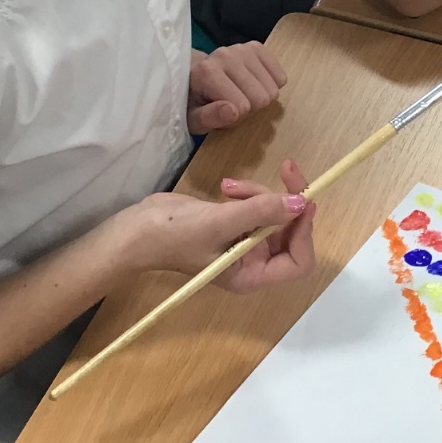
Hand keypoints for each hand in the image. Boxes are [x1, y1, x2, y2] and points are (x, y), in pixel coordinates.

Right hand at [119, 159, 314, 286]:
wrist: (136, 228)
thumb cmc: (175, 234)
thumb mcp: (220, 222)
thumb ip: (262, 212)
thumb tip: (301, 203)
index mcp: (252, 275)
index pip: (298, 261)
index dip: (304, 231)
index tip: (303, 200)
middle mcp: (253, 262)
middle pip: (291, 231)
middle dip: (286, 200)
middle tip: (287, 167)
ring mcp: (245, 243)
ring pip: (274, 213)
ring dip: (259, 193)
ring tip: (229, 187)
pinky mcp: (235, 225)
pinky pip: (257, 206)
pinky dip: (247, 193)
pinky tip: (225, 187)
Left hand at [187, 43, 286, 134]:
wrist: (195, 76)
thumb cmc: (194, 102)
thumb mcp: (194, 119)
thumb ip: (209, 117)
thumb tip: (233, 111)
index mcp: (207, 73)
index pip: (242, 107)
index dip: (235, 117)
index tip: (221, 111)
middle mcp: (226, 55)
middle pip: (261, 98)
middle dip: (250, 107)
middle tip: (233, 103)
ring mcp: (243, 49)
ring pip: (273, 90)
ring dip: (260, 97)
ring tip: (241, 93)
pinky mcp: (256, 47)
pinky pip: (280, 77)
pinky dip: (271, 86)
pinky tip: (255, 84)